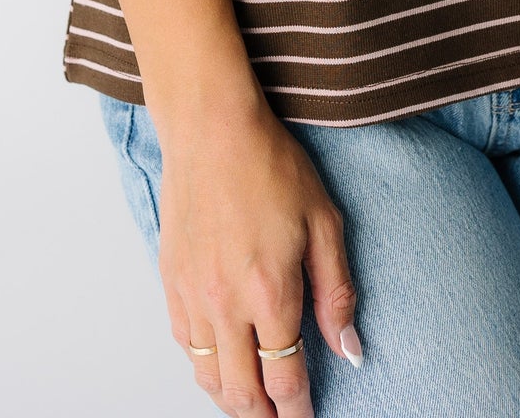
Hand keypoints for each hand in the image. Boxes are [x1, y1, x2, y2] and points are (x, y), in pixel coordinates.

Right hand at [157, 87, 361, 417]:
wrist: (213, 130)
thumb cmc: (272, 166)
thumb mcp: (324, 222)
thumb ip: (338, 292)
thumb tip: (349, 349)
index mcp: (271, 292)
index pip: (285, 378)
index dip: (298, 408)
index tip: (307, 416)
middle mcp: (226, 305)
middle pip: (242, 393)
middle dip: (265, 416)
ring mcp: (193, 297)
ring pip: (207, 377)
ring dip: (232, 400)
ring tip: (254, 404)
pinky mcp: (170, 283)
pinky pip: (185, 347)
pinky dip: (203, 367)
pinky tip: (220, 364)